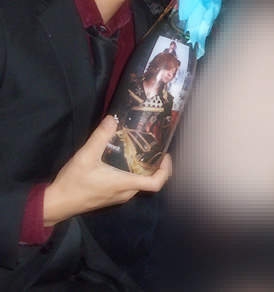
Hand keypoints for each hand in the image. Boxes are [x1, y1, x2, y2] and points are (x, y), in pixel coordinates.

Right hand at [43, 116, 171, 226]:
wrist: (56, 204)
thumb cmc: (73, 182)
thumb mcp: (85, 156)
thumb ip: (100, 137)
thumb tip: (112, 119)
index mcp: (125, 184)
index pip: (155, 184)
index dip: (165, 170)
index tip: (166, 155)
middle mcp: (126, 193)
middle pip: (150, 182)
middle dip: (157, 166)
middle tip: (155, 148)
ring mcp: (118, 197)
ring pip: (140, 184)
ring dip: (146, 170)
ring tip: (143, 151)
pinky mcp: (111, 197)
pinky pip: (130, 186)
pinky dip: (135, 174)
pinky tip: (126, 161)